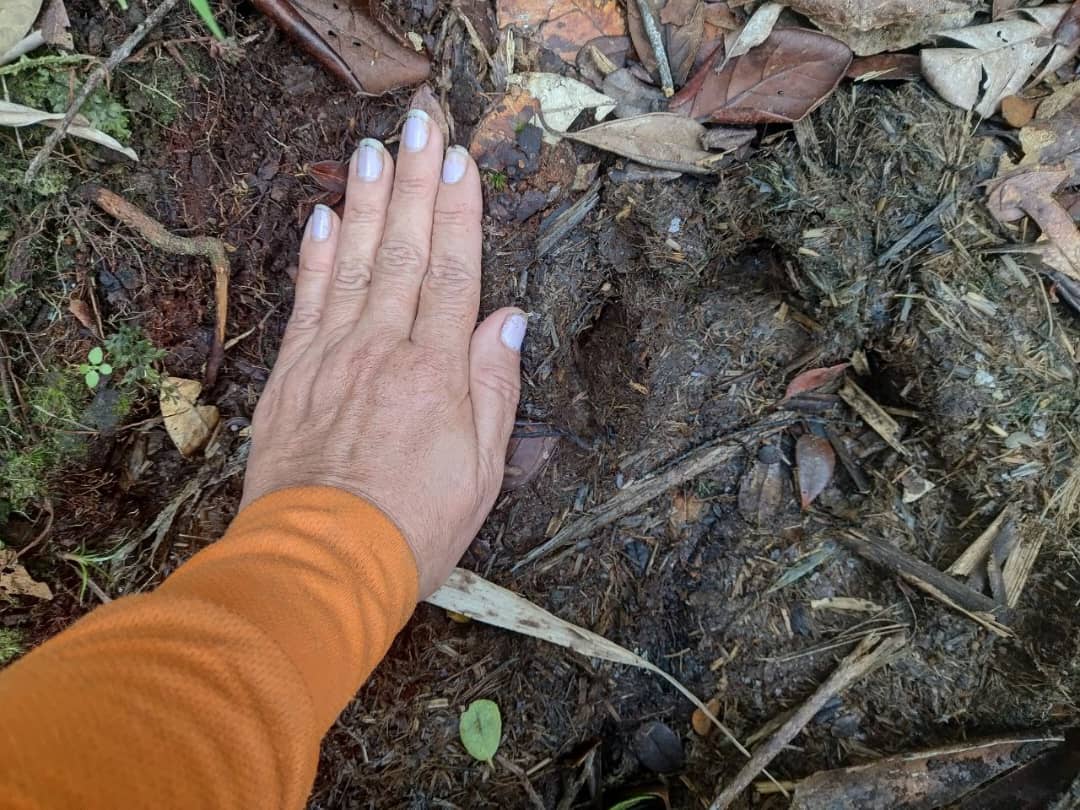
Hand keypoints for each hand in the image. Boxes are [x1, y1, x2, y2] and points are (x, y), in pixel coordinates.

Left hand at [241, 110, 525, 597]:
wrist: (324, 565)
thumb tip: (504, 319)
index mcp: (438, 373)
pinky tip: (323, 217)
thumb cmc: (415, 525)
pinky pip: (307, 303)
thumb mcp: (482, 469)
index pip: (453, 274)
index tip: (459, 162)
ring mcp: (333, 358)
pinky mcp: (293, 376)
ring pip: (354, 264)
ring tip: (372, 150)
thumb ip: (493, 387)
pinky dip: (315, 257)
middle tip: (420, 126)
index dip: (459, 214)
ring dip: (366, 203)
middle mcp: (384, 350)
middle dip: (414, 184)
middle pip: (404, 253)